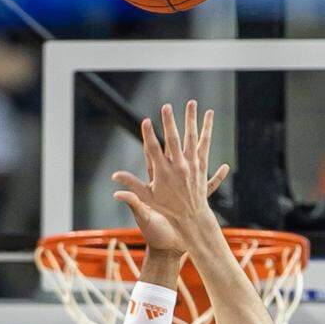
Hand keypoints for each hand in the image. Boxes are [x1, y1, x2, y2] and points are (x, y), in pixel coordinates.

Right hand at [112, 101, 228, 238]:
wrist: (192, 220)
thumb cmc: (167, 211)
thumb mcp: (146, 200)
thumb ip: (131, 188)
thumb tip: (115, 181)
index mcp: (163, 174)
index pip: (153, 151)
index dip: (148, 135)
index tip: (145, 121)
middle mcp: (179, 168)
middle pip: (173, 140)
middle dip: (169, 122)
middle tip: (166, 106)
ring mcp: (192, 166)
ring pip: (192, 138)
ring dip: (191, 119)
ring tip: (191, 103)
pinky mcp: (202, 166)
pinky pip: (205, 145)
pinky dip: (207, 132)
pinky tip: (209, 119)